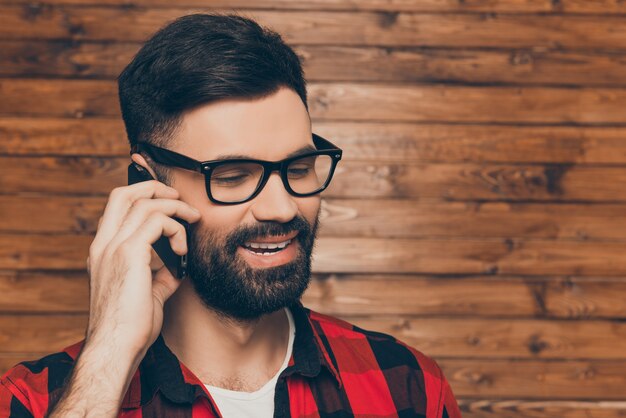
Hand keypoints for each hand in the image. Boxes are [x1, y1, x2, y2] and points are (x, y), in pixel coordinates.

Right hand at [85, 180, 200, 357]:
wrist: (116, 347)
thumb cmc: (130, 327)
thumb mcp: (148, 294)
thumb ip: (161, 275)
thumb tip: (178, 265)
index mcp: (103, 252)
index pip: (116, 208)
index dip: (141, 195)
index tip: (167, 200)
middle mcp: (103, 244)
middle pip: (124, 194)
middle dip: (155, 187)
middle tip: (179, 198)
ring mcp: (113, 247)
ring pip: (144, 203)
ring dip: (175, 207)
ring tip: (192, 220)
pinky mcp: (128, 253)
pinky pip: (157, 221)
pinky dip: (176, 230)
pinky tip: (182, 249)